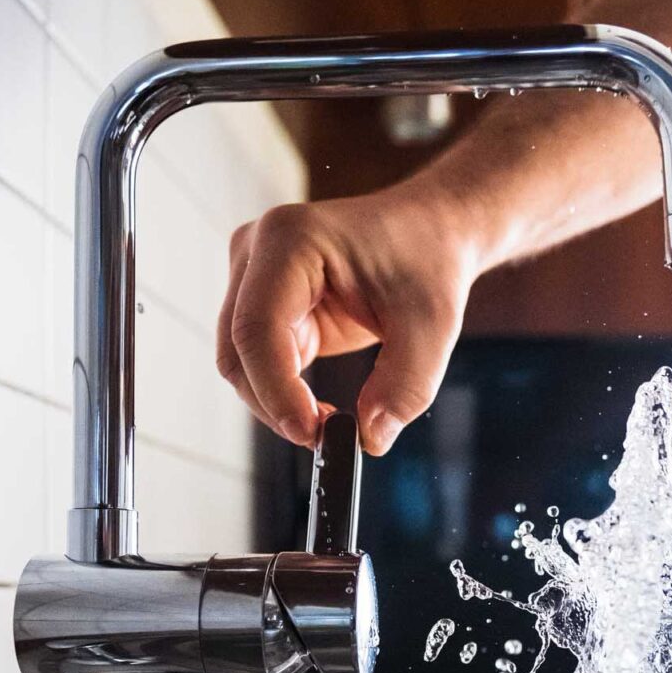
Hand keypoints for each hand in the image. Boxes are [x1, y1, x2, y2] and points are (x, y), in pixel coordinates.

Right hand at [217, 183, 480, 454]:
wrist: (430, 233)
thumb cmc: (428, 261)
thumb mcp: (433, 325)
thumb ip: (406, 386)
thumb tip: (370, 438)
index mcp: (291, 239)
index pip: (258, 327)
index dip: (276, 389)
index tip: (312, 433)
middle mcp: (258, 252)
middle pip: (238, 350)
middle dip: (275, 403)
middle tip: (326, 439)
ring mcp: (254, 277)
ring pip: (241, 363)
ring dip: (277, 403)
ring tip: (331, 423)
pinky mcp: (265, 304)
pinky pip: (259, 363)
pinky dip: (284, 394)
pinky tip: (321, 409)